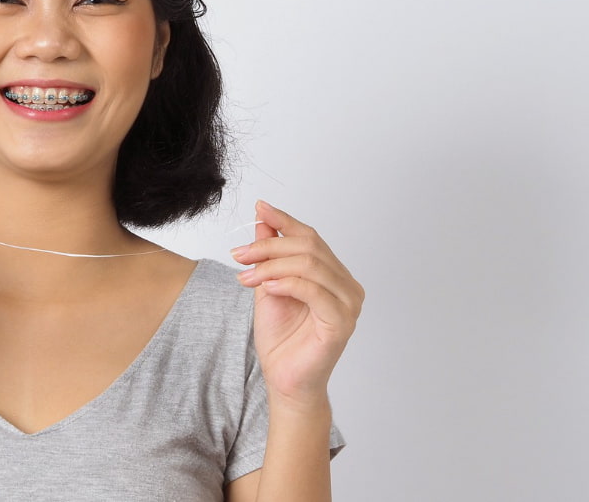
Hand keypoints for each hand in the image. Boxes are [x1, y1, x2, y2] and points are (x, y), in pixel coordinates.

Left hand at [230, 200, 363, 408]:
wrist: (284, 379)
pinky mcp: (341, 322)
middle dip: (269, 246)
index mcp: (334, 275)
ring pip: (309, 265)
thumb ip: (269, 255)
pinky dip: (286, 283)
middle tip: (240, 254)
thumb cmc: (281, 338)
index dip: (284, 220)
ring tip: (246, 275)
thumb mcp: (267, 286)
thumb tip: (263, 219)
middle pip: (309, 247)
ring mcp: (348, 304)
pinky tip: (265, 287)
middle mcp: (347, 286)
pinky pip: (313, 290)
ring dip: (271, 266)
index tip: (259, 207)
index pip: (311, 237)